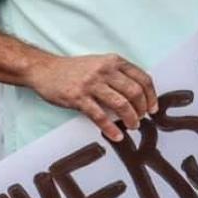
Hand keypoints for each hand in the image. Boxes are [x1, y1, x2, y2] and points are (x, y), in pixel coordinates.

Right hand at [26, 54, 157, 141]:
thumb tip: (138, 96)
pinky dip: (110, 128)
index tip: (153, 108)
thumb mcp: (99, 63)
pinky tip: (115, 135)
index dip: (152, 95)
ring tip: (131, 126)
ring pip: (121, 104)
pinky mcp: (78, 97)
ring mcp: (91, 84)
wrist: (44, 69)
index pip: (142, 78)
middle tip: (141, 119)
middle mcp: (104, 70)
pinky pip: (100, 116)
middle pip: (135, 92)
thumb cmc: (72, 70)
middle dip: (142, 109)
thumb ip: (117, 74)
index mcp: (112, 61)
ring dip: (131, 119)